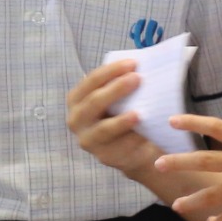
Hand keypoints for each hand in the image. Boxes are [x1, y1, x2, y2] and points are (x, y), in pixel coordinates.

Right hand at [65, 59, 169, 189]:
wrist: (129, 147)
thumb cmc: (121, 113)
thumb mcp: (116, 98)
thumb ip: (119, 84)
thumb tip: (139, 66)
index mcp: (76, 99)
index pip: (91, 80)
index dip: (111, 71)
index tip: (133, 63)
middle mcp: (76, 119)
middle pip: (94, 102)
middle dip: (116, 89)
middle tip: (137, 79)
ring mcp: (88, 140)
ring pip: (104, 129)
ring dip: (121, 121)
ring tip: (139, 114)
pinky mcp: (103, 156)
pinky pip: (118, 148)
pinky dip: (132, 140)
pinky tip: (145, 134)